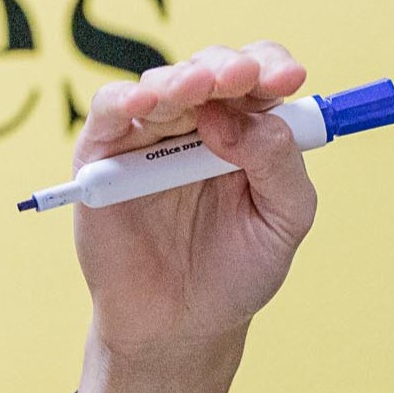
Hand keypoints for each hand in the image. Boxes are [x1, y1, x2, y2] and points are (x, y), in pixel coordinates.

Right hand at [63, 42, 317, 392]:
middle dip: (228, 68)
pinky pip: (110, 113)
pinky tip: (144, 103)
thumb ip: (278, 165)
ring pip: (163, 84)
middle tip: (240, 78)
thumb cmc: (238, 269)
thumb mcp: (284, 219)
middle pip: (212, 69)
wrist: (182, 325)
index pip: (261, 78)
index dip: (273, 67)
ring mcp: (150, 135)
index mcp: (250, 130)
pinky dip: (125, 101)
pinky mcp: (104, 155)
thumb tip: (239, 116)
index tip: (290, 80)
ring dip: (182, 80)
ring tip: (196, 90)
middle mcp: (200, 123)